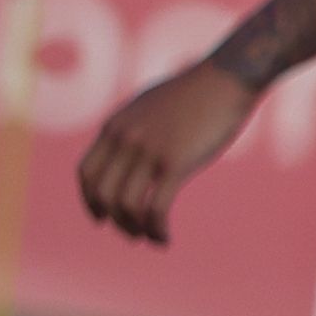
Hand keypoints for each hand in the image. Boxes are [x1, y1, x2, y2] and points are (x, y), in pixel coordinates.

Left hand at [79, 59, 260, 245]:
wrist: (229, 76)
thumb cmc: (199, 89)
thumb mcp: (153, 103)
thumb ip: (137, 124)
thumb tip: (135, 141)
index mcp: (115, 126)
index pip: (87, 173)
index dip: (91, 200)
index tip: (104, 217)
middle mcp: (125, 139)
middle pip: (103, 194)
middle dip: (114, 220)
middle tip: (132, 233)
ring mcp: (148, 151)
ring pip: (127, 206)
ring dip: (135, 230)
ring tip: (151, 239)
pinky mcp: (175, 162)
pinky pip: (155, 207)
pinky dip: (156, 230)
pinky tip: (165, 238)